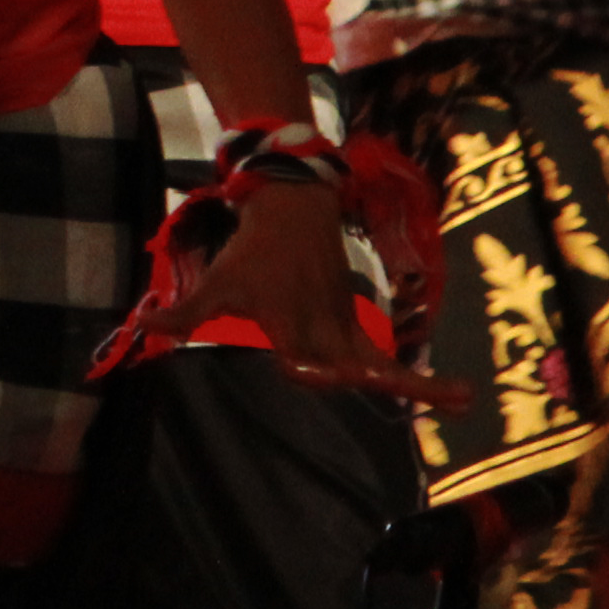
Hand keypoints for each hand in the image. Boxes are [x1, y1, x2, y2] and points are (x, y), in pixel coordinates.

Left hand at [157, 186, 463, 406]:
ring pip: (383, 367)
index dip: (303, 367)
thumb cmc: (251, 253)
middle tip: (427, 395)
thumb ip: (186, 313)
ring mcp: (346, 329)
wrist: (295, 207)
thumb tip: (143, 328)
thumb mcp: (216, 282)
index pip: (302, 358)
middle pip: (356, 369)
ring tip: (465, 401)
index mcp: (290, 324)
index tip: (302, 369)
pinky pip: (390, 361)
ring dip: (422, 387)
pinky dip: (422, 381)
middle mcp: (324, 331)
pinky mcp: (358, 327)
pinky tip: (461, 400)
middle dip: (385, 384)